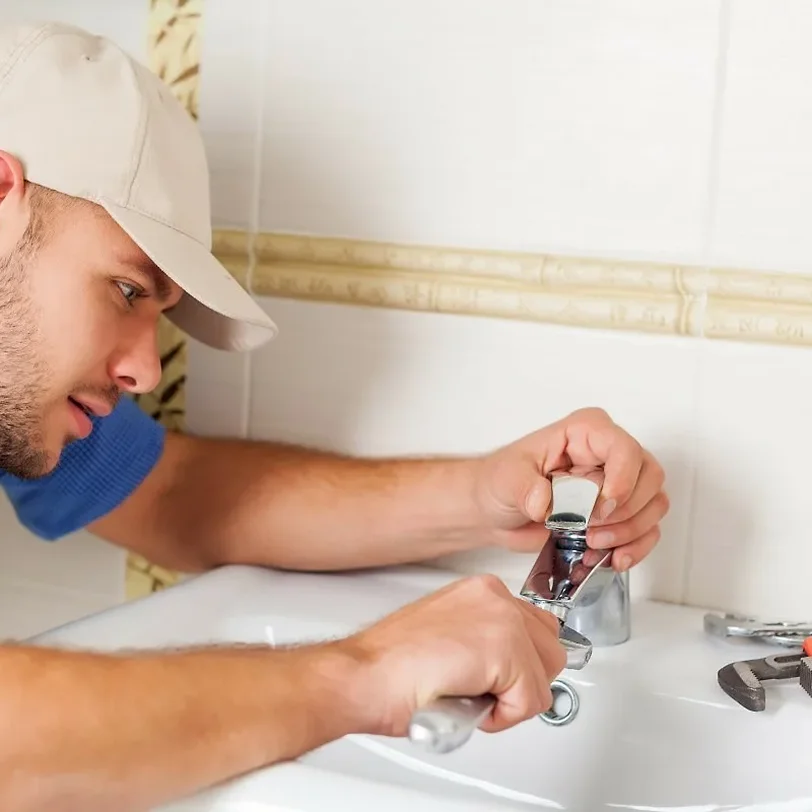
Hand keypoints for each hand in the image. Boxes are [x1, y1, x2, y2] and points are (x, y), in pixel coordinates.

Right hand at [347, 574, 566, 736]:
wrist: (363, 676)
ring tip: (469, 696)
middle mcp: (495, 596)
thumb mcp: (449, 635)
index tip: (494, 678)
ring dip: (511, 700)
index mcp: (482, 590)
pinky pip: (531, 701)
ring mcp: (501, 619)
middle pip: (551, 650)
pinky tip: (466, 704)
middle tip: (481, 692)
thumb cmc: (391, 665)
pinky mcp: (503, 650)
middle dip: (522, 682)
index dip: (518, 666)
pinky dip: (503, 718)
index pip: (536, 628)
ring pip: (545, 677)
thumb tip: (509, 667)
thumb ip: (485, 639)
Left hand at [473, 407, 668, 571]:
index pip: (625, 447)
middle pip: (650, 476)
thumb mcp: (506, 479)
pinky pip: (648, 529)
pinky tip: (612, 559)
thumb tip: (546, 503)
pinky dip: (635, 548)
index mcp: (585, 432)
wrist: (496, 510)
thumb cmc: (502, 482)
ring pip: (654, 504)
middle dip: (625, 511)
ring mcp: (619, 483)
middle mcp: (608, 453)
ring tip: (593, 545)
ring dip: (630, 532)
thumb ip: (525, 489)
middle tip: (591, 530)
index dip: (623, 480)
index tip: (601, 509)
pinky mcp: (619, 513)